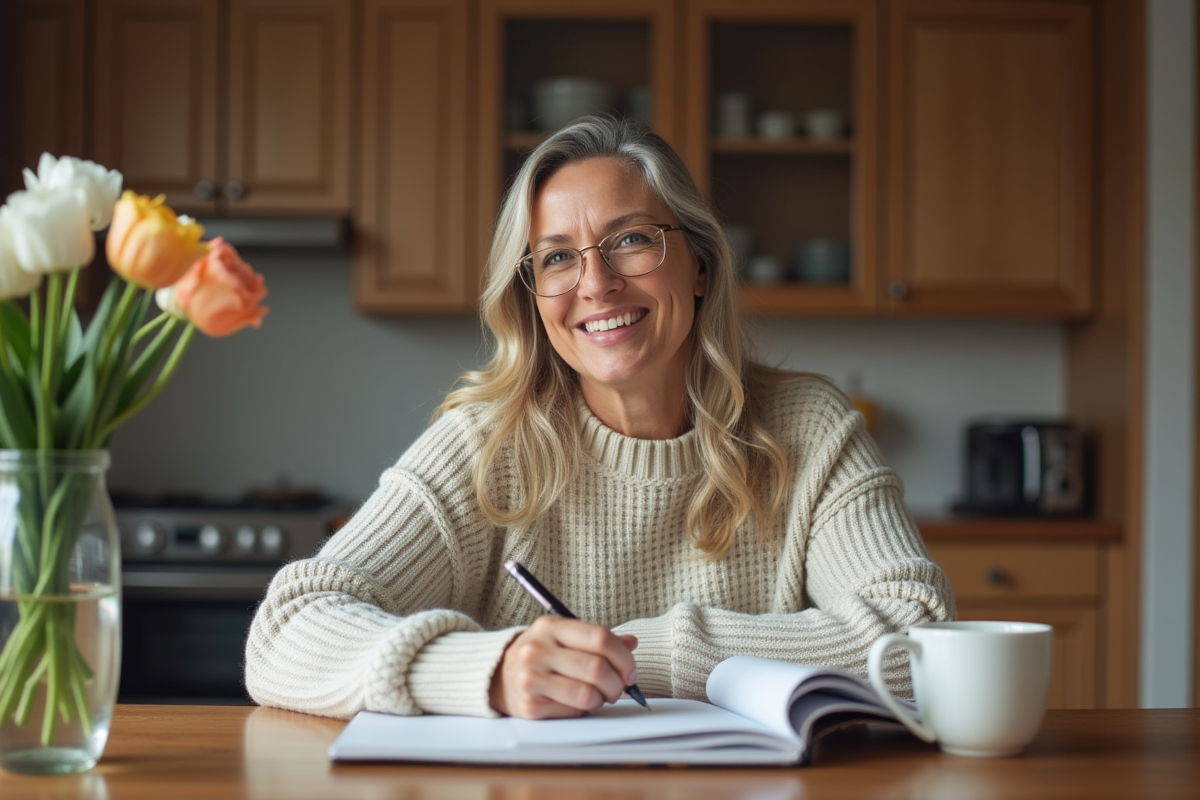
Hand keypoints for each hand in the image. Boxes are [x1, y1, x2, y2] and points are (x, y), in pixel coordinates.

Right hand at [489, 616, 638, 718]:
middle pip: (597, 668)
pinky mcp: (530, 706)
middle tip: (619, 688)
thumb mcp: (563, 637)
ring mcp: (531, 678)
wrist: (497, 676)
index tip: (630, 671)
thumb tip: (632, 643)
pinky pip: (573, 711)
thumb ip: (596, 639)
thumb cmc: (539, 655)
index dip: (624, 657)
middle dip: (617, 683)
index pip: (599, 637)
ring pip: (587, 694)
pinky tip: (577, 703)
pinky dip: (584, 710)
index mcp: (550, 627)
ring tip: (599, 696)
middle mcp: (538, 650)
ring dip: (602, 699)